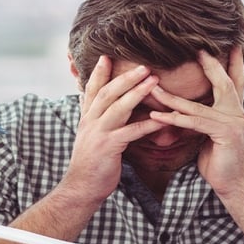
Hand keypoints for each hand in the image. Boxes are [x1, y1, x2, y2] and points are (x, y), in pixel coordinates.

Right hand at [63, 56, 165, 200]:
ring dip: (137, 92)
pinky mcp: (109, 147)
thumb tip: (94, 107)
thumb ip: (94, 120)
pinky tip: (163, 119)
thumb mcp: (88, 137)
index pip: (91, 89)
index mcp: (86, 118)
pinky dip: (148, 124)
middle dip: (125, 77)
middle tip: (143, 65)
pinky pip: (132, 131)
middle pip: (107, 93)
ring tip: (153, 80)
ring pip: (118, 107)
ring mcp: (99, 133)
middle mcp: (90, 122)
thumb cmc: (90, 164)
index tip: (106, 56)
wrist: (81, 188)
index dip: (99, 73)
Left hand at [150, 48, 243, 195]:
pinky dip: (173, 119)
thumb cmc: (221, 163)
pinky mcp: (224, 134)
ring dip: (171, 97)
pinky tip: (157, 115)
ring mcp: (233, 123)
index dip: (232, 64)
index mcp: (235, 112)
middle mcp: (237, 113)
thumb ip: (203, 121)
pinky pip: (194, 123)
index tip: (229, 46)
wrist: (236, 186)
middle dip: (211, 65)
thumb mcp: (212, 137)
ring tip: (153, 87)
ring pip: (197, 105)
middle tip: (198, 48)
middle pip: (223, 82)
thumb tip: (186, 111)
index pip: (234, 82)